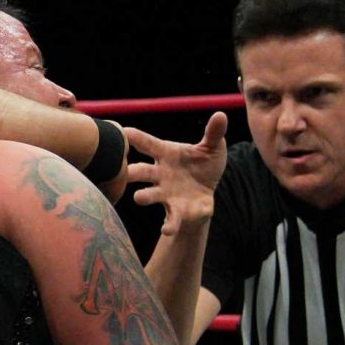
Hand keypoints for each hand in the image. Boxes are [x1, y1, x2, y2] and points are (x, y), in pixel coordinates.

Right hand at [124, 113, 227, 227]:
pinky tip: (167, 230)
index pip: (147, 143)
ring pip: (150, 194)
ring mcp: (166, 193)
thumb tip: (221, 114)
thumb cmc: (203, 165)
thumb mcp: (212, 147)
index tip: (124, 132)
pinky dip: (169, 225)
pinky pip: (171, 218)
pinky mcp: (176, 210)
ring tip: (138, 198)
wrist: (207, 193)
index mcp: (166, 154)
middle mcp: (160, 174)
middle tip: (125, 171)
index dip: (135, 137)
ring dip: (144, 196)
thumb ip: (214, 133)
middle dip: (131, 172)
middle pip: (141, 171)